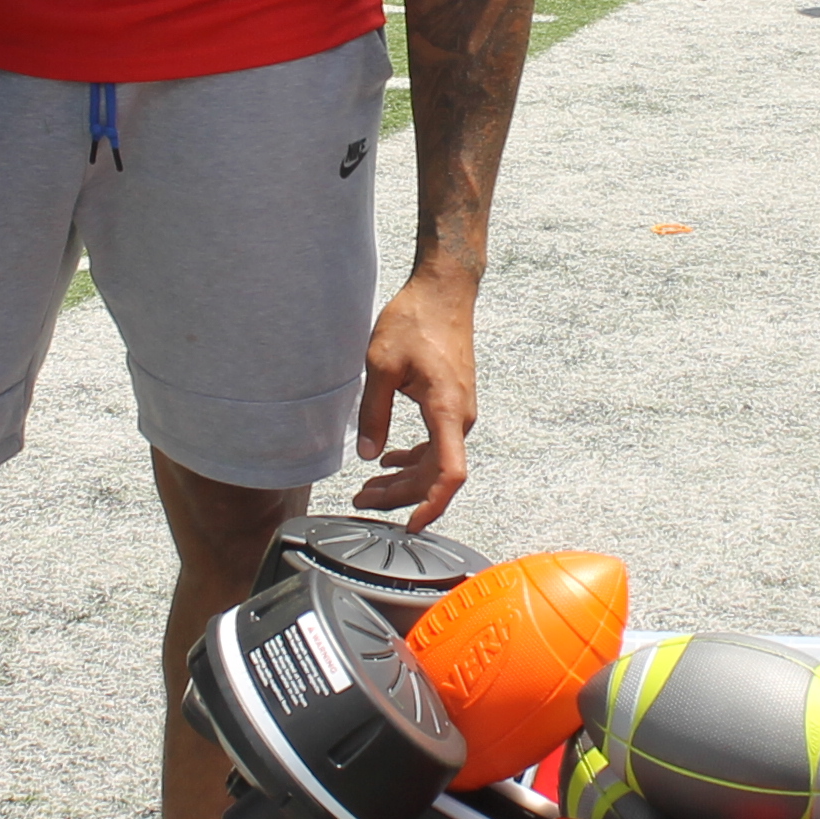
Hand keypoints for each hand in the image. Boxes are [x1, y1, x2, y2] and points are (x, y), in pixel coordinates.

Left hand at [351, 264, 479, 521]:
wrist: (444, 292)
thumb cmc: (415, 320)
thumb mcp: (381, 365)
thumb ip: (373, 413)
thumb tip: (366, 455)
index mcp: (445, 410)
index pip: (449, 474)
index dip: (433, 505)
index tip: (412, 526)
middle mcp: (459, 417)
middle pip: (435, 475)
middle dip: (399, 496)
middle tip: (360, 503)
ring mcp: (459, 411)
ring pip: (435, 461)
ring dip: (404, 479)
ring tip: (367, 490)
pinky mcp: (453, 404)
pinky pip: (438, 444)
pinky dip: (413, 459)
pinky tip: (389, 460)